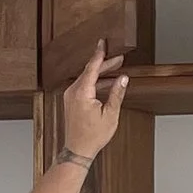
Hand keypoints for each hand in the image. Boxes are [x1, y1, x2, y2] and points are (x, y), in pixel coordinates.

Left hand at [60, 40, 128, 163]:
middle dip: (104, 64)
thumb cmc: (93, 135)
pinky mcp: (70, 100)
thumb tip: (123, 79)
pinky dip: (94, 82)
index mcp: (82, 92)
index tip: (103, 43)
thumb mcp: (111, 114)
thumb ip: (117, 93)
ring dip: (100, 74)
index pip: (92, 67)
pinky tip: (106, 84)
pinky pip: (83, 85)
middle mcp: (73, 91)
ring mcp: (70, 96)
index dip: (99, 54)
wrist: (78, 149)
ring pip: (86, 78)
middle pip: (89, 71)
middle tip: (119, 59)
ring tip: (115, 70)